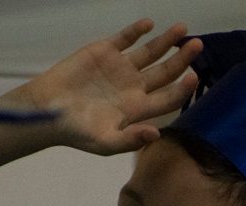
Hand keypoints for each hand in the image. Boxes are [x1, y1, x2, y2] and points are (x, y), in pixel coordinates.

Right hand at [0, 19, 202, 167]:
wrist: (47, 111)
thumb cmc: (76, 131)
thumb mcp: (104, 143)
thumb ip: (130, 140)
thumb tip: (155, 134)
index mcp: (138, 109)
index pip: (168, 98)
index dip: (182, 89)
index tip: (193, 77)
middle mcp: (134, 87)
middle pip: (165, 72)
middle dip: (182, 59)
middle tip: (197, 46)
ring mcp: (121, 68)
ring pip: (150, 52)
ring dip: (166, 41)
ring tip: (182, 29)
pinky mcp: (104, 52)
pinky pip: (126, 38)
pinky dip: (137, 30)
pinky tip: (149, 24)